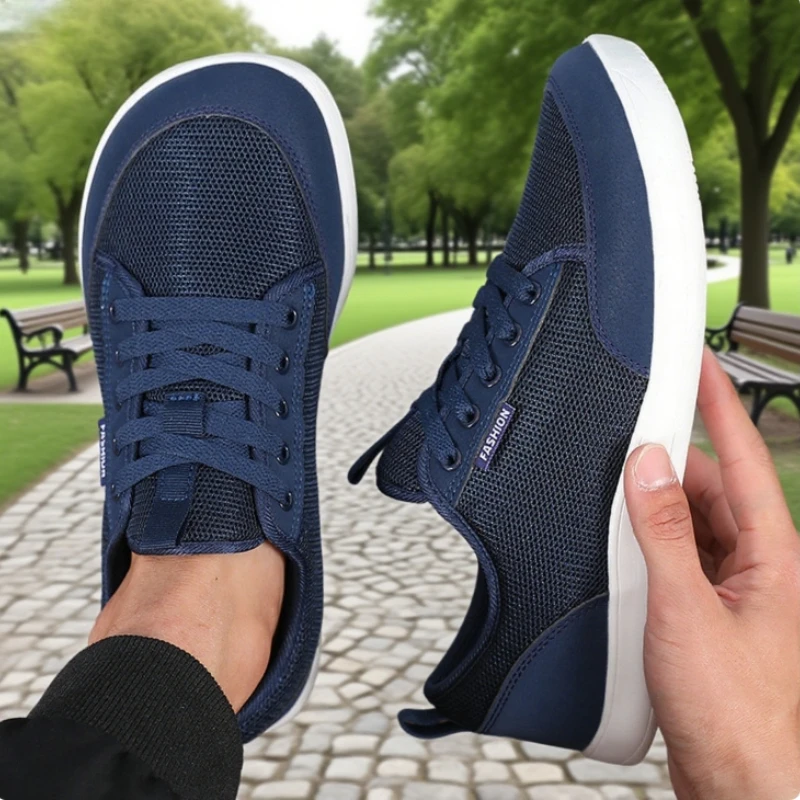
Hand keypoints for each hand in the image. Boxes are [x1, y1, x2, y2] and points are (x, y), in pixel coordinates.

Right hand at [623, 348, 799, 799]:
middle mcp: (756, 565)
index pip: (745, 455)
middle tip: (627, 437)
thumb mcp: (689, 610)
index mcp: (772, 554)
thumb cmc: (740, 717)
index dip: (720, 402)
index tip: (697, 361)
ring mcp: (732, 589)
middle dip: (669, 461)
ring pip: (690, 522)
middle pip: (712, 486)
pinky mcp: (706, 612)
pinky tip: (623, 549)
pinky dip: (649, 545)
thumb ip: (663, 532)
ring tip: (617, 497)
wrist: (742, 788)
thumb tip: (646, 467)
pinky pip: (677, 556)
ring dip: (655, 508)